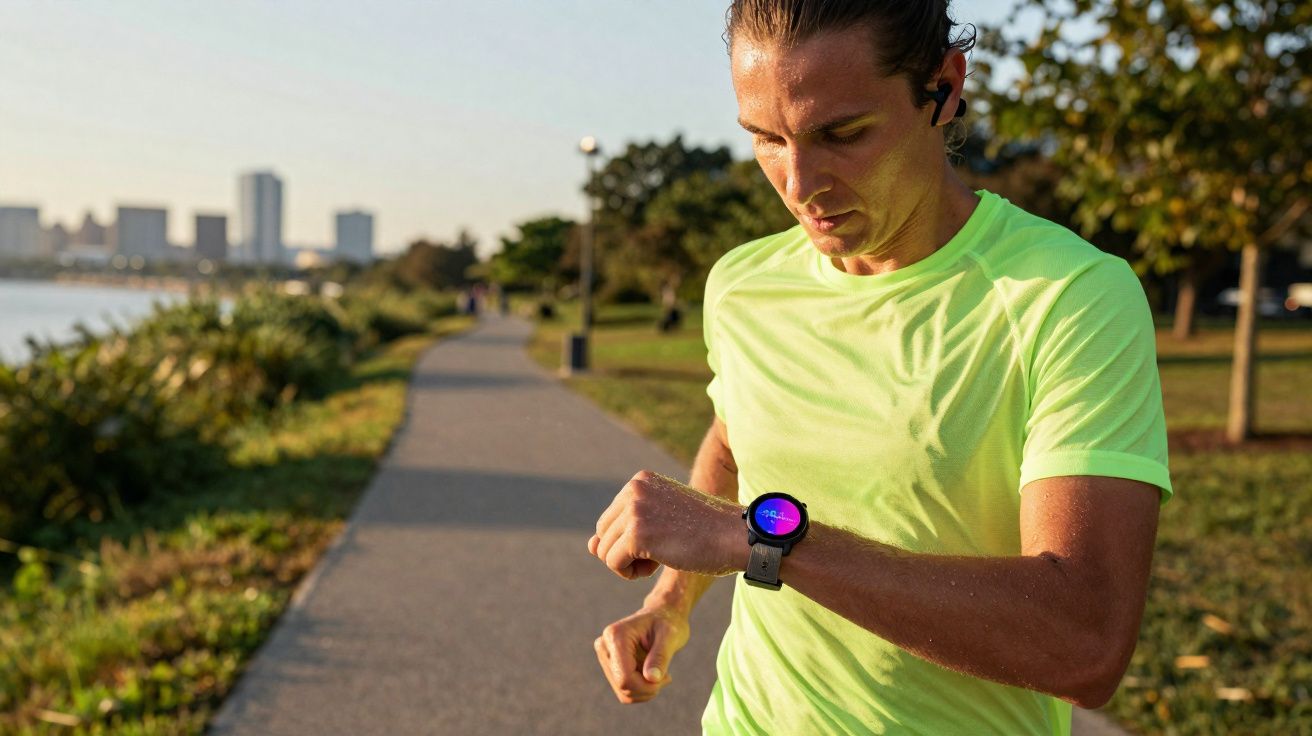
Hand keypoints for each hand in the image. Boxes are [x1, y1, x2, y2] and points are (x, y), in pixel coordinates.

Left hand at [588, 470, 745, 579]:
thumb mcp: (660, 524)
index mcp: (640, 481)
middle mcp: (634, 489)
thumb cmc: (704, 532)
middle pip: (603, 534)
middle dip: (626, 552)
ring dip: (629, 564)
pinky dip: (630, 574)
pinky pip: (612, 563)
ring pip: (604, 550)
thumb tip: (589, 546)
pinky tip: (657, 567)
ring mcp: (634, 509)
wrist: (734, 536)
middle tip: (660, 552)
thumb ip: (623, 531)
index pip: (611, 520)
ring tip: (661, 558)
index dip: (631, 540)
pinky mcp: (636, 533)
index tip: (662, 539)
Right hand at [593, 605, 688, 703]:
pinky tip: (652, 673)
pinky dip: (642, 689)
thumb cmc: (668, 622)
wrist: (661, 614)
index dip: (646, 686)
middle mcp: (604, 646)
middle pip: (623, 686)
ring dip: (646, 689)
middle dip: (648, 687)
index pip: (625, 678)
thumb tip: (651, 679)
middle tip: (666, 675)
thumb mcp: (670, 636)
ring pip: (624, 692)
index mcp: (615, 635)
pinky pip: (624, 692)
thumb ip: (660, 657)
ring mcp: (604, 657)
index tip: (666, 678)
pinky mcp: (609, 666)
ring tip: (660, 671)